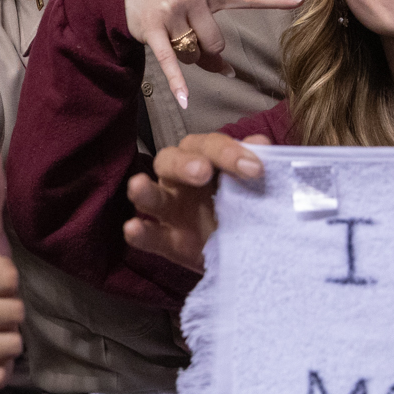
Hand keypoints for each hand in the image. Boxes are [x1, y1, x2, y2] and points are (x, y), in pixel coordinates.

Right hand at [122, 132, 272, 270]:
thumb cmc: (249, 209)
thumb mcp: (256, 188)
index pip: (209, 146)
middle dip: (185, 163)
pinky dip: (139, 232)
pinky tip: (133, 228)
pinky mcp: (166, 242)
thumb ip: (254, 164)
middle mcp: (181, 180)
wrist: (252, 252)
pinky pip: (148, 235)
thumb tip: (260, 141)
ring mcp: (170, 211)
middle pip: (171, 160)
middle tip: (203, 172)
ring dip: (144, 189)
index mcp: (206, 160)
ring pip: (151, 195)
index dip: (229, 152)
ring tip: (138, 185)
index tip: (255, 168)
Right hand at [123, 0, 302, 109]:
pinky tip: (185, 100)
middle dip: (205, 49)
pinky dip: (177, 81)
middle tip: (187, 35)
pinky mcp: (151, 28)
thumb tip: (228, 72)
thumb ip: (212, 31)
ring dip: (185, 56)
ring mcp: (171, 12)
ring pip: (193, 53)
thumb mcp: (195, 1)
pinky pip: (169, 60)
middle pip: (216, 42)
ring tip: (170, 36)